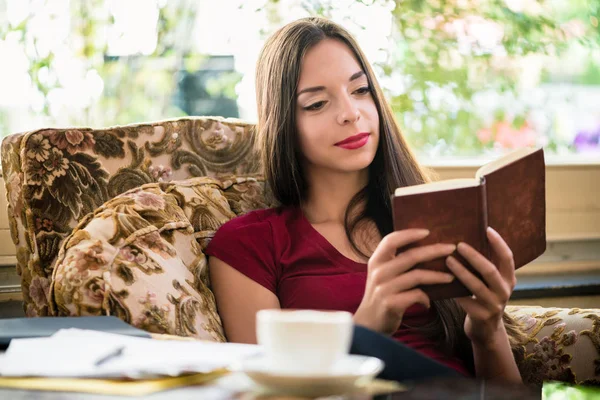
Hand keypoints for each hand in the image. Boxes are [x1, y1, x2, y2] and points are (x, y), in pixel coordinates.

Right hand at [354, 229, 456, 334]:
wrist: (368, 323)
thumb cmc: (381, 295)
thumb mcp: (382, 274)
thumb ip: (395, 262)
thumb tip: (424, 248)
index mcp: (376, 261)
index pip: (391, 240)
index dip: (409, 234)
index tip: (428, 231)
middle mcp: (379, 272)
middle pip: (411, 256)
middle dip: (434, 250)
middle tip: (451, 248)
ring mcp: (384, 288)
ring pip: (417, 275)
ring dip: (437, 275)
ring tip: (450, 277)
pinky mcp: (391, 303)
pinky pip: (416, 295)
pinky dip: (426, 298)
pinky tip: (428, 302)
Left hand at [445, 227, 516, 346]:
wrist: (486, 329)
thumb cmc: (484, 297)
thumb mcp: (492, 283)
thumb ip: (486, 266)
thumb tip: (466, 239)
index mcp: (509, 279)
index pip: (507, 258)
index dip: (499, 243)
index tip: (487, 229)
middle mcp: (505, 291)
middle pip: (490, 270)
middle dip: (473, 256)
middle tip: (458, 245)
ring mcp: (494, 305)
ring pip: (475, 286)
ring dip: (460, 272)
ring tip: (448, 260)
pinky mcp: (481, 316)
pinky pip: (464, 300)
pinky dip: (452, 290)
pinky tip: (440, 282)